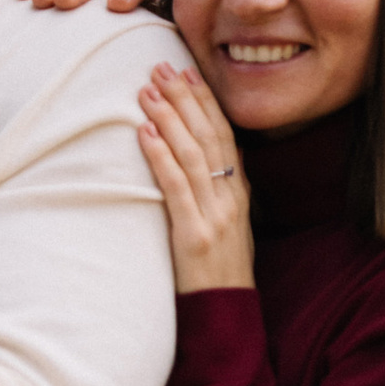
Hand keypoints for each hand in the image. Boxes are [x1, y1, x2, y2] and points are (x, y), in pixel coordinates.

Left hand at [136, 61, 254, 293]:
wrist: (226, 318)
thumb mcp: (232, 226)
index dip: (205, 101)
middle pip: (209, 136)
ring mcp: (215, 216)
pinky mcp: (195, 236)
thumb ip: (228, 189)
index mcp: (238, 193)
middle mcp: (231, 198)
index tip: (186, 72)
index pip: (224, 134)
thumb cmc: (220, 272)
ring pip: (193, 154)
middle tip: (160, 67)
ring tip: (146, 91)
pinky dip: (160, 156)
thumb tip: (224, 153)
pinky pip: (176, 187)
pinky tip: (145, 133)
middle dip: (184, 98)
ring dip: (168, 118)